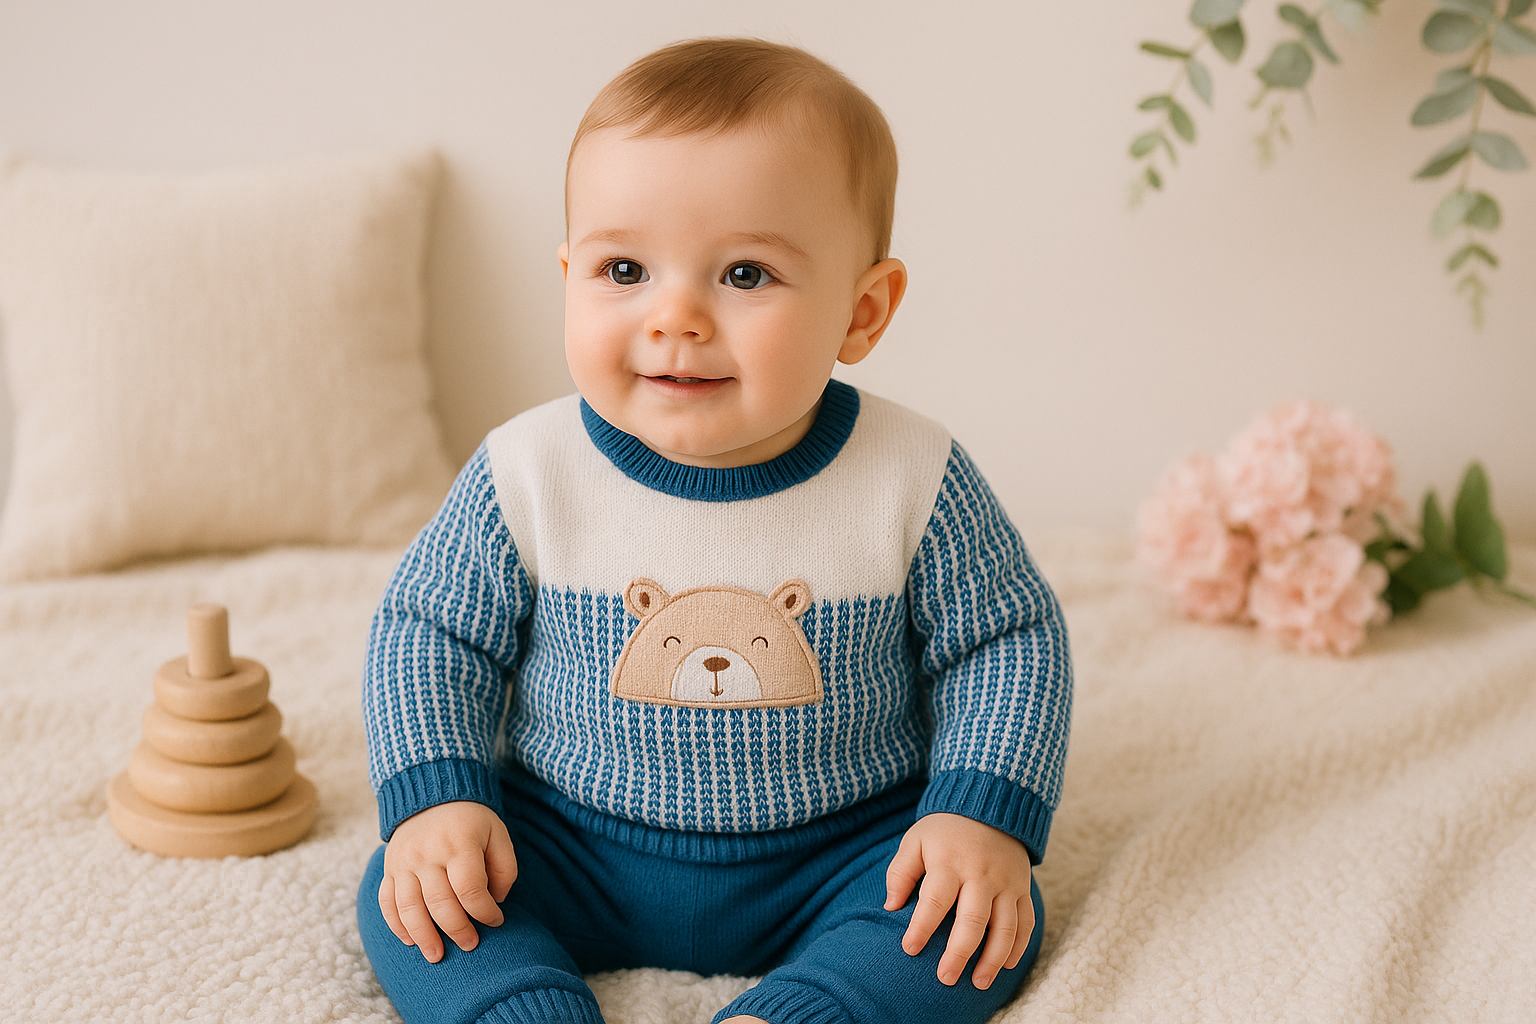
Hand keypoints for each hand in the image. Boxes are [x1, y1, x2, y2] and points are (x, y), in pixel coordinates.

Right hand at [378, 800, 517, 962]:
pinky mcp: (390, 868)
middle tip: (470, 944)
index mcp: (459, 844)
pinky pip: (387, 902)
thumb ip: (504, 868)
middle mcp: (428, 854)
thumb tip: (495, 901)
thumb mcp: (497, 833)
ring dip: (423, 936)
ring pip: (409, 908)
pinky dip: (396, 925)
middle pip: (440, 903)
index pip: (470, 889)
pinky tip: (410, 940)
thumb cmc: (471, 820)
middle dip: (457, 930)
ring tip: (436, 955)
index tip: (496, 920)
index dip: (485, 911)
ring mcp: (404, 862)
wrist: (431, 794)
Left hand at [883, 812, 1033, 989]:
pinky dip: (1019, 946)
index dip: (921, 927)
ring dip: (993, 959)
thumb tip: (890, 907)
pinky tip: (1007, 965)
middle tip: (945, 978)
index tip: (909, 949)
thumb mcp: (915, 840)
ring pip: (1005, 927)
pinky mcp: (1023, 888)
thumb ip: (900, 872)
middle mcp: (981, 875)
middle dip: (959, 953)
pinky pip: (1026, 921)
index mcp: (950, 863)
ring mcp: (1006, 882)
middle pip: (972, 920)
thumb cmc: (945, 830)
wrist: (990, 804)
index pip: (934, 901)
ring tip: (978, 983)